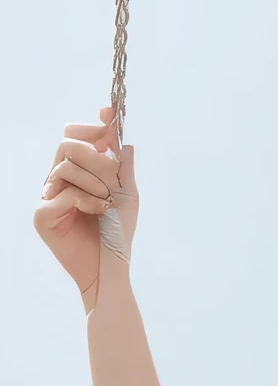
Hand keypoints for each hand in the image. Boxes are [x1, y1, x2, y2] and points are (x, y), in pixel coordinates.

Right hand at [33, 105, 138, 299]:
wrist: (109, 268)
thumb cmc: (117, 234)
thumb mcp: (127, 194)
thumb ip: (123, 166)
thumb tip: (124, 138)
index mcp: (76, 172)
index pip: (74, 136)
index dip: (92, 126)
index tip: (110, 117)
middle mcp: (57, 181)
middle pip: (67, 145)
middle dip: (96, 156)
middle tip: (113, 176)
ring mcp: (47, 197)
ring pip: (65, 167)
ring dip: (96, 182)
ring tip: (107, 202)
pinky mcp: (42, 216)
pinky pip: (64, 193)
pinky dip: (87, 199)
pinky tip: (98, 210)